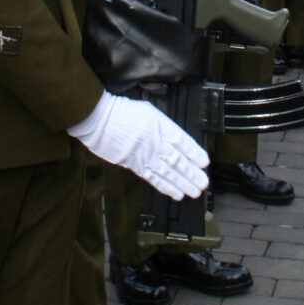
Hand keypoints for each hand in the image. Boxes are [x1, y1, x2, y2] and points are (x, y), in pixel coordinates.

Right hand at [68, 92, 207, 200]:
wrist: (99, 119)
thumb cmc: (121, 111)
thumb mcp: (148, 110)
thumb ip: (162, 125)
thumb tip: (174, 138)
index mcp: (160, 125)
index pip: (182, 141)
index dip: (194, 153)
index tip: (204, 162)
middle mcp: (155, 142)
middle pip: (178, 160)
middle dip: (192, 173)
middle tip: (203, 183)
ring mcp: (145, 155)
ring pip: (168, 172)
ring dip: (183, 183)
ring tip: (195, 191)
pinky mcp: (135, 165)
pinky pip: (153, 178)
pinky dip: (166, 187)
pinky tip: (176, 193)